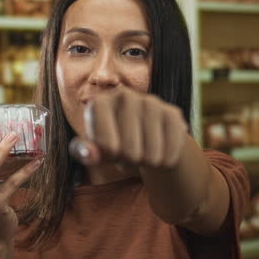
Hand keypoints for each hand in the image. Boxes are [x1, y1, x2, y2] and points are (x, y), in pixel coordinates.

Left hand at [70, 88, 188, 167]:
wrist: (144, 138)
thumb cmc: (113, 142)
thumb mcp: (95, 150)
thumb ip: (86, 153)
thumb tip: (90, 155)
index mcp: (100, 103)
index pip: (105, 145)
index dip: (110, 157)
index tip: (110, 151)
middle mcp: (124, 96)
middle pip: (129, 151)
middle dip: (129, 161)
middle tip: (128, 154)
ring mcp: (151, 102)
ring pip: (151, 154)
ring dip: (147, 162)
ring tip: (142, 152)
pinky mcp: (172, 113)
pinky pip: (170, 150)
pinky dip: (165, 161)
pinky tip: (160, 153)